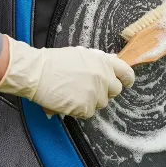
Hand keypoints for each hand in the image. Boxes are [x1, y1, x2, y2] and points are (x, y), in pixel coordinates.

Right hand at [0, 36, 134, 118]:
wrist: (38, 72)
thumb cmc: (56, 61)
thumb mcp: (82, 54)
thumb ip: (100, 60)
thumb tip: (113, 60)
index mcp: (104, 61)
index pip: (126, 72)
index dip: (127, 79)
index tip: (126, 83)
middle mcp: (104, 77)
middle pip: (116, 90)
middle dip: (106, 91)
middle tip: (90, 88)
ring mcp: (96, 92)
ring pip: (102, 103)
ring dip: (92, 101)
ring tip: (74, 93)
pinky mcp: (86, 107)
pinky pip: (88, 112)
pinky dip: (80, 109)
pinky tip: (68, 100)